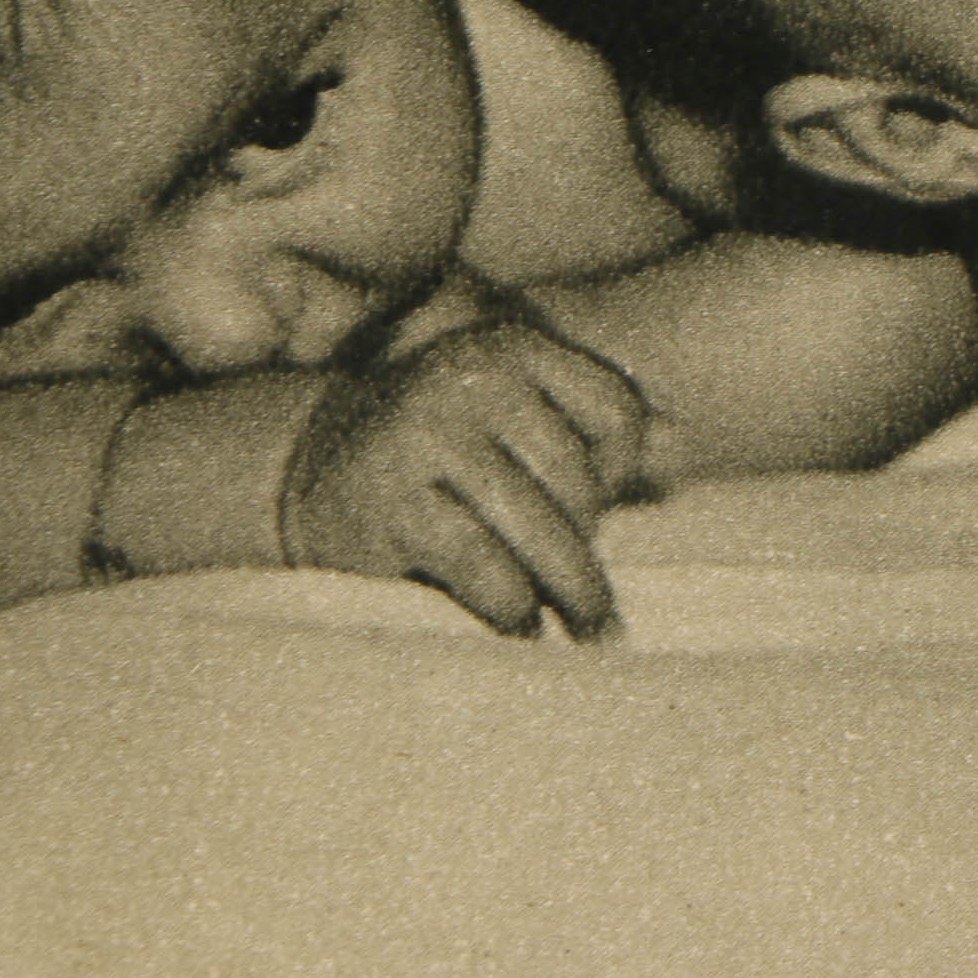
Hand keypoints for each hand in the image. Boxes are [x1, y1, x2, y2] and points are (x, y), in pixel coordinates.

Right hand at [283, 320, 650, 637]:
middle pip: (577, 481)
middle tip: (594, 603)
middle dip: (586, 548)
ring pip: (538, 528)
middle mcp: (470, 379)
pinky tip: (520, 628)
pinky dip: (511, 606)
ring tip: (584, 630)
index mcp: (509, 347)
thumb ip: (575, 436)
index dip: (622, 473)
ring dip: (567, 591)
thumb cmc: (438, 456)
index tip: (601, 513)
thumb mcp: (504, 418)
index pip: (616, 413)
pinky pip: (484, 565)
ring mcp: (426, 436)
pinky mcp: (392, 502)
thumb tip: (675, 465)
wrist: (303, 471)